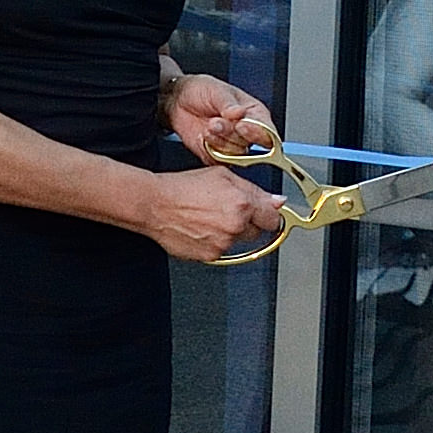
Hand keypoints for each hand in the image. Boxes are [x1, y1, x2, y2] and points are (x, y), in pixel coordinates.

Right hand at [139, 163, 290, 265]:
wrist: (155, 204)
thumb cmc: (183, 187)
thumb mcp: (222, 176)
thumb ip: (253, 190)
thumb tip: (277, 201)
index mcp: (242, 204)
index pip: (273, 218)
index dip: (268, 214)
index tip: (265, 213)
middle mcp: (235, 226)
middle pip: (258, 232)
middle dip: (248, 223)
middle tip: (227, 211)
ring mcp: (223, 244)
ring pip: (239, 242)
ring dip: (230, 233)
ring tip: (209, 218)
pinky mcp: (210, 256)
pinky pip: (222, 251)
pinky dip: (215, 242)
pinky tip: (202, 228)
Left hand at [162, 67, 280, 162]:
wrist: (178, 100)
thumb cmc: (201, 90)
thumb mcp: (216, 90)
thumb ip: (228, 103)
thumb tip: (239, 112)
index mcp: (255, 114)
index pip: (268, 131)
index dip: (257, 133)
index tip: (241, 125)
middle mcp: (246, 132)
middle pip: (250, 145)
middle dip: (231, 134)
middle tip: (216, 121)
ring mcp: (232, 145)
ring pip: (234, 155)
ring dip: (219, 141)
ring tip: (208, 126)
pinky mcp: (217, 155)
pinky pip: (218, 160)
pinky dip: (209, 149)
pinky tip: (203, 135)